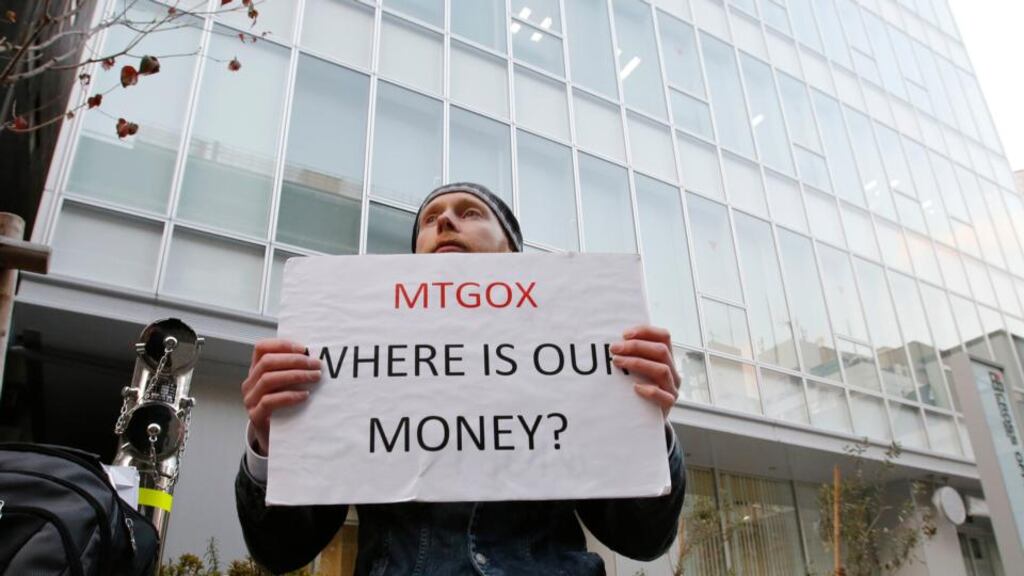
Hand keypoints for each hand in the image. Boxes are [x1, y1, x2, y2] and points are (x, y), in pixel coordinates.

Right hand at [241, 338, 321, 455]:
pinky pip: (269, 401)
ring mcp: (250, 400)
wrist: (276, 438)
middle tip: (316, 364)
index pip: (261, 348)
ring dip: (295, 375)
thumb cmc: (284, 407)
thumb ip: (292, 370)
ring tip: (315, 377)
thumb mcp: (286, 385)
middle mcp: (250, 383)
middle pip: (267, 362)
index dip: (281, 345)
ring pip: (268, 379)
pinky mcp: (255, 416)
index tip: (303, 348)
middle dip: (294, 360)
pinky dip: (289, 396)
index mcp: (256, 370)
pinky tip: (304, 395)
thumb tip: (313, 355)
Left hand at [609, 325, 679, 417]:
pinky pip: (664, 396)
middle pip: (661, 351)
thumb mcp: (639, 369)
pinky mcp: (668, 405)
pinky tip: (634, 387)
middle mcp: (673, 371)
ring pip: (662, 370)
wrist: (645, 418)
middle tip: (614, 348)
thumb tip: (612, 341)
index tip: (624, 334)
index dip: (646, 331)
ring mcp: (672, 388)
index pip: (664, 336)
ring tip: (617, 362)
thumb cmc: (637, 389)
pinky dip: (650, 390)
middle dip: (636, 346)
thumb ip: (633, 355)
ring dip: (637, 363)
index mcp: (667, 358)